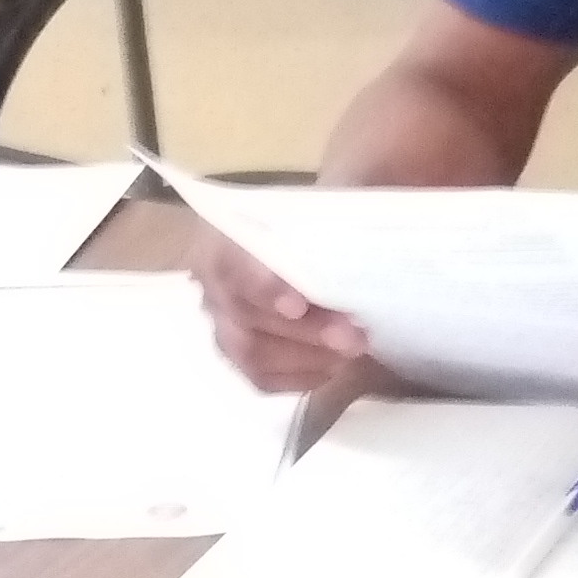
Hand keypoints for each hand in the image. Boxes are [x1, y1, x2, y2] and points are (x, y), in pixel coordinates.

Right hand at [192, 223, 373, 393]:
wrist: (321, 237)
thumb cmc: (324, 215)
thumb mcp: (333, 199)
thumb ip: (342, 205)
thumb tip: (364, 221)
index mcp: (224, 232)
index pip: (232, 263)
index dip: (262, 287)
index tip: (298, 306)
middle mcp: (214, 279)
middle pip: (246, 316)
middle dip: (304, 331)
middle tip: (354, 338)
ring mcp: (223, 321)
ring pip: (251, 353)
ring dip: (306, 358)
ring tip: (352, 352)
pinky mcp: (241, 354)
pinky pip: (261, 378)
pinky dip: (300, 377)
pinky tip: (335, 367)